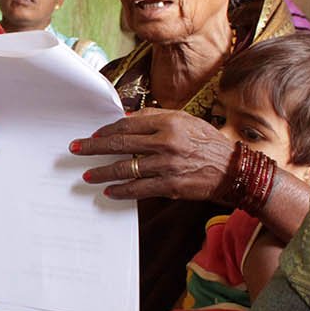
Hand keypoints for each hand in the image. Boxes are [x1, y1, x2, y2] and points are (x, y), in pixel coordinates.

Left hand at [69, 109, 233, 201]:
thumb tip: (126, 120)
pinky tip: (109, 191)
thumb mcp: (185, 120)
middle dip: (94, 148)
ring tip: (87, 175)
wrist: (234, 169)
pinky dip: (122, 191)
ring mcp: (168, 165)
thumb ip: (155, 118)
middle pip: (121, 145)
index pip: (128, 126)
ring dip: (103, 173)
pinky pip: (140, 189)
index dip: (106, 131)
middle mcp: (167, 143)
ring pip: (126, 169)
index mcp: (169, 123)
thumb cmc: (207, 142)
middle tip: (76, 150)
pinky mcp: (172, 185)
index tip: (92, 134)